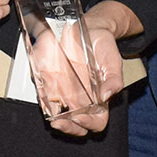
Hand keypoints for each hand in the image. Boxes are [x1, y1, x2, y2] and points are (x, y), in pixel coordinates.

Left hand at [41, 2, 134, 136]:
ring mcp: (65, 93)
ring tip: (52, 115)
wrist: (88, 28)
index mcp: (99, 99)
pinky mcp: (50, 82)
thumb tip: (107, 95)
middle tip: (62, 122)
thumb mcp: (113, 61)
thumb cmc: (102, 47)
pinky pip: (45, 98)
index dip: (89, 124)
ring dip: (55, 119)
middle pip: (75, 125)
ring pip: (58, 115)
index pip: (96, 122)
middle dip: (68, 128)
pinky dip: (43, 102)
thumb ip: (113, 80)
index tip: (81, 118)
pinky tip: (44, 100)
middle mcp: (81, 99)